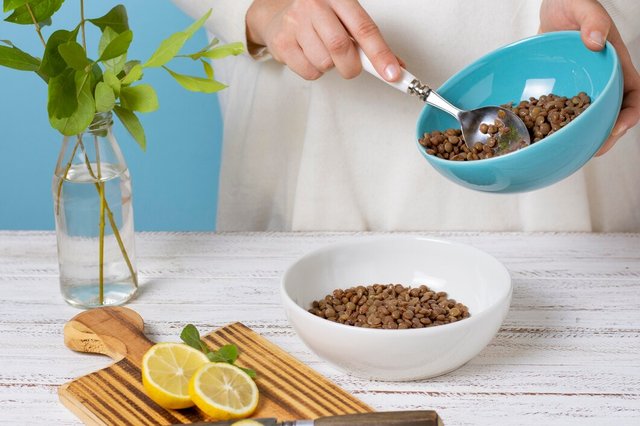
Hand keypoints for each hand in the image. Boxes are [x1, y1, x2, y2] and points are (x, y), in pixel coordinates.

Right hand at [246, 0, 400, 80]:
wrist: (277, 15)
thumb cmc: (316, 17)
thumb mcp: (344, 18)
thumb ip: (367, 40)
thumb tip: (394, 66)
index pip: (364, 29)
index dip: (381, 54)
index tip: (393, 73)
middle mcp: (315, 6)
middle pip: (341, 47)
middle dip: (351, 66)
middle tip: (351, 66)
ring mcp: (296, 23)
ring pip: (324, 63)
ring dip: (330, 66)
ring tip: (322, 52)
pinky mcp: (283, 43)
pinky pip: (309, 72)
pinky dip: (315, 71)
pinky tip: (309, 56)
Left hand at [539, 0, 639, 155]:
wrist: (550, 5)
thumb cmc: (571, 1)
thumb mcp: (582, 4)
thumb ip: (592, 18)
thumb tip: (597, 40)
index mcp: (614, 64)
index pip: (633, 94)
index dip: (631, 114)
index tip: (620, 126)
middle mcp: (599, 80)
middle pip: (610, 115)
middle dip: (606, 136)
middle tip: (592, 151)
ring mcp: (579, 88)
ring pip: (586, 120)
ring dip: (582, 138)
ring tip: (570, 153)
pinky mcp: (559, 91)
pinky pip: (560, 113)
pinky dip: (555, 128)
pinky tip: (544, 140)